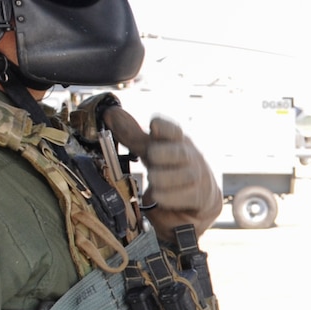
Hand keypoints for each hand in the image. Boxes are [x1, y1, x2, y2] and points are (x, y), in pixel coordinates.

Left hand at [106, 108, 223, 237]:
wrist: (197, 196)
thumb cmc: (170, 167)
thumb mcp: (151, 149)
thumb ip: (131, 134)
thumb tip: (111, 113)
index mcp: (176, 140)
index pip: (173, 130)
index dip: (163, 127)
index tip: (153, 126)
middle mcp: (189, 156)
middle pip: (179, 152)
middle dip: (163, 153)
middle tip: (151, 157)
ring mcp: (196, 176)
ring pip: (184, 175)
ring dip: (164, 177)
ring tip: (153, 179)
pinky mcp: (199, 196)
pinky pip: (186, 195)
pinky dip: (169, 196)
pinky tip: (158, 195)